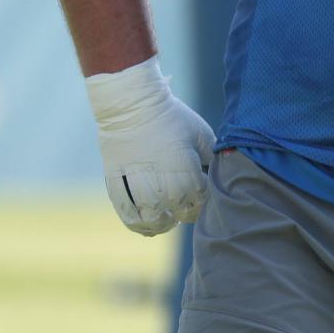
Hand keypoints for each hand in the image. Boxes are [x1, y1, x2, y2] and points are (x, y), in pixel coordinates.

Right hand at [86, 56, 214, 235]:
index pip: (200, 200)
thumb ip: (211, 156)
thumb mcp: (200, 133)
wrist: (133, 106)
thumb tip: (217, 173)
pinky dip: (138, 226)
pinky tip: (147, 227)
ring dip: (163, 225)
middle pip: (178, 212)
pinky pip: (127, 215)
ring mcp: (137, 187)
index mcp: (185, 172)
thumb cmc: (172, 117)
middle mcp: (161, 184)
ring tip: (168, 221)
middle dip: (186, 213)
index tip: (203, 195)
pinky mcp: (116, 186)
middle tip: (187, 208)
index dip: (203, 201)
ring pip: (152, 220)